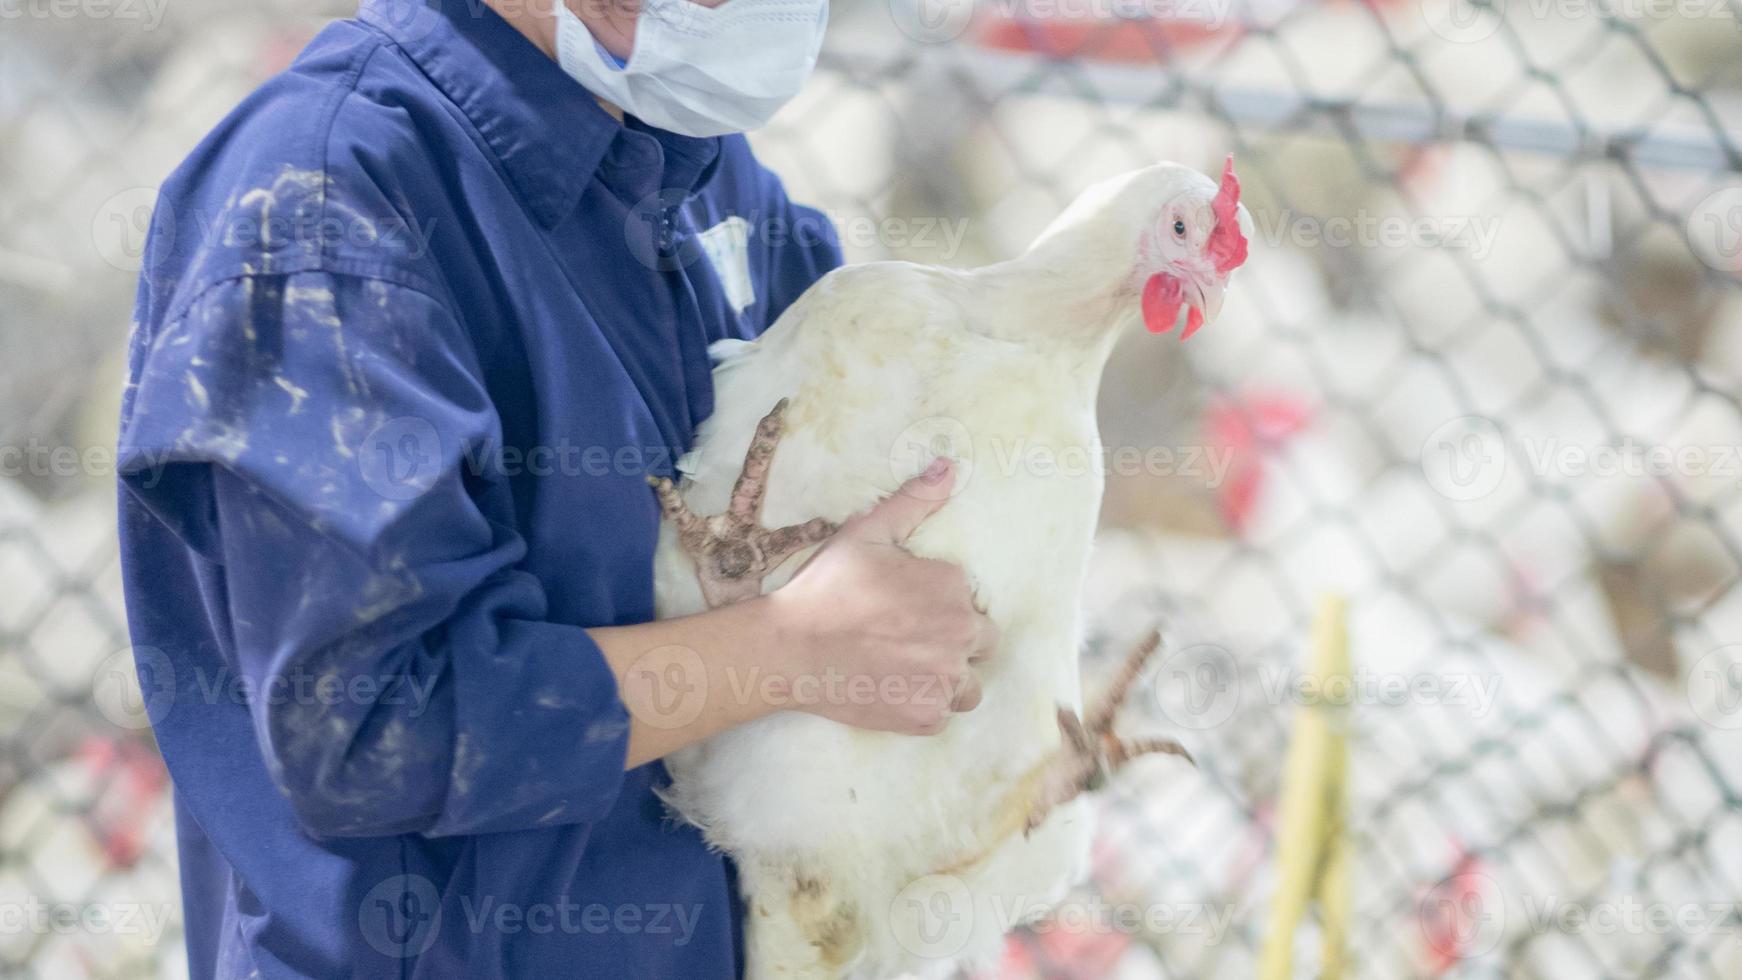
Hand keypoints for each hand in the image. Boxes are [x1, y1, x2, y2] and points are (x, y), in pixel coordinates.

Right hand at [763, 458, 998, 734]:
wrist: (789, 648)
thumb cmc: (827, 587)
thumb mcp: (867, 533)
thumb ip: (914, 501)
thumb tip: (950, 467)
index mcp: (953, 586)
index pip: (970, 602)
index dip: (940, 607)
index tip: (906, 611)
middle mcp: (961, 633)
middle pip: (980, 644)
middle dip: (953, 643)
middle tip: (907, 641)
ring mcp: (945, 679)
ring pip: (968, 685)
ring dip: (946, 678)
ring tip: (904, 669)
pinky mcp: (927, 715)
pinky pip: (943, 714)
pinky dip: (923, 705)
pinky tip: (892, 690)